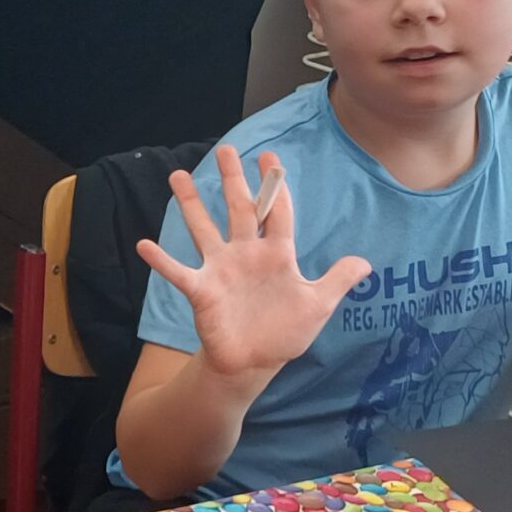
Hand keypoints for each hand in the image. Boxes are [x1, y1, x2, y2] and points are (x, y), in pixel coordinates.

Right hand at [138, 147, 370, 382]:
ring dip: (191, 204)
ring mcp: (221, 269)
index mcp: (276, 254)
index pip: (277, 212)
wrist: (254, 361)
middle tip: (225, 150)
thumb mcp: (318, 304)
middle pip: (239, 209)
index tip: (269, 158)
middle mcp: (246, 254)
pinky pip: (178, 272)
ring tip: (178, 176)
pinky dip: (161, 261)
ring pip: (204, 228)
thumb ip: (338, 280)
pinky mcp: (202, 290)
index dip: (275, 185)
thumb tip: (367, 262)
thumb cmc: (285, 331)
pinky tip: (144, 245)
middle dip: (233, 179)